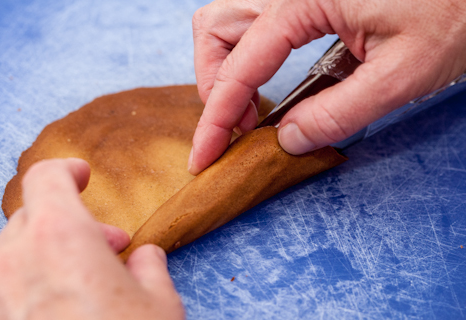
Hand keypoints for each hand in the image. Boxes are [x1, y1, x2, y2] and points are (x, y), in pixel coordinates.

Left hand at [0, 159, 183, 318]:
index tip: (83, 174)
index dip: (66, 169)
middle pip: (27, 216)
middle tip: (109, 245)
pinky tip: (56, 306)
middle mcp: (12, 261)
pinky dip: (20, 283)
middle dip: (69, 223)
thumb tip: (144, 257)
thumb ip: (150, 268)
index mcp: (60, 237)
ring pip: (0, 251)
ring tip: (71, 270)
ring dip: (34, 249)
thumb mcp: (159, 305)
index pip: (46, 178)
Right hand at [189, 0, 465, 174]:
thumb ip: (338, 113)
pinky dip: (248, 57)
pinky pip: (253, 22)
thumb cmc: (456, 13)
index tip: (204, 155)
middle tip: (241, 127)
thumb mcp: (400, 75)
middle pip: (215, 31)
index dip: (216, 118)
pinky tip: (270, 82)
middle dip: (215, 86)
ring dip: (225, 69)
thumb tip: (287, 140)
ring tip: (252, 108)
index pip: (239, 66)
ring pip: (227, 22)